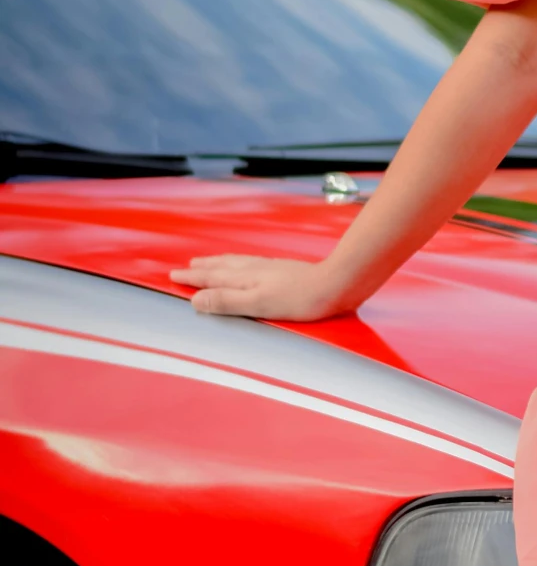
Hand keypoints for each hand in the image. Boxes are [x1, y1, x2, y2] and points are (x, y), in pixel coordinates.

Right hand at [169, 254, 351, 320]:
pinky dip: (238, 263)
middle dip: (202, 268)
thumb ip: (226, 302)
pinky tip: (246, 265)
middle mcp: (254, 268)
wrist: (335, 284)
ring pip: (235, 262)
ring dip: (218, 263)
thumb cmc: (298, 299)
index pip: (211, 278)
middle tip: (185, 266)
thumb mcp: (257, 304)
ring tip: (208, 261)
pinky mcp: (283, 269)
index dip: (192, 278)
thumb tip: (195, 300)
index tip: (173, 276)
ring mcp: (269, 267)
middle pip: (221, 266)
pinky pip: (250, 263)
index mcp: (244, 278)